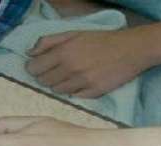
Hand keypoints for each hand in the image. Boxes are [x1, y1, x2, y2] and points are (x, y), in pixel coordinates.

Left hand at [26, 29, 152, 97]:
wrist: (131, 50)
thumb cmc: (100, 40)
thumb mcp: (73, 34)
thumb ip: (48, 42)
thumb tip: (29, 53)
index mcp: (64, 52)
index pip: (34, 68)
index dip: (34, 68)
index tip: (38, 67)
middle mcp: (71, 69)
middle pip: (44, 82)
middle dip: (46, 76)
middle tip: (56, 70)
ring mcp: (82, 82)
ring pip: (57, 91)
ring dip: (59, 84)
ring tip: (70, 75)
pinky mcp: (93, 93)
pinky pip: (73, 97)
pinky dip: (74, 91)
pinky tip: (81, 82)